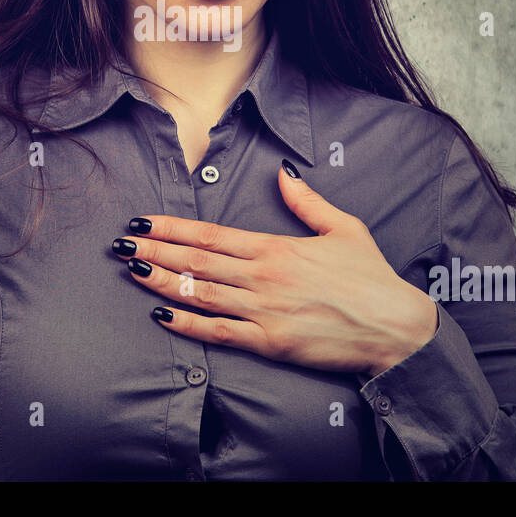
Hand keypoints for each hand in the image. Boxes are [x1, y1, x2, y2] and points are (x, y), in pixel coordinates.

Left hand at [113, 162, 438, 378]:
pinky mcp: (271, 342)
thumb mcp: (343, 228)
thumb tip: (283, 174)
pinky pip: (220, 332)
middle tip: (119, 244)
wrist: (396, 327)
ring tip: (132, 270)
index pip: (211, 234)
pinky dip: (189, 324)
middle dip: (155, 249)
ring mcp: (265, 310)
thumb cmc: (372, 278)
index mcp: (277, 247)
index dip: (173, 227)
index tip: (143, 221)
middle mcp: (265, 276)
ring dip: (163, 281)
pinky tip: (162, 316)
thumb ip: (308, 202)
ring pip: (201, 293)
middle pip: (197, 260)